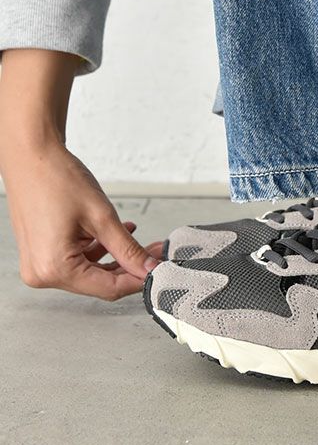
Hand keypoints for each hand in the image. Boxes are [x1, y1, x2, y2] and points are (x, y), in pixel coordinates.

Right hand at [2, 137, 162, 299]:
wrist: (31, 155)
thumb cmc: (56, 179)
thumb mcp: (101, 216)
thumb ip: (127, 248)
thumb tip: (148, 267)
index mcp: (54, 268)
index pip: (107, 288)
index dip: (137, 280)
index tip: (158, 270)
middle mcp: (42, 273)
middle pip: (98, 282)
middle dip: (129, 267)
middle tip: (154, 253)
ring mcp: (39, 264)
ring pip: (90, 271)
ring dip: (116, 257)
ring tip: (140, 241)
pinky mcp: (42, 253)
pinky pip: (77, 260)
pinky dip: (98, 250)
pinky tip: (116, 235)